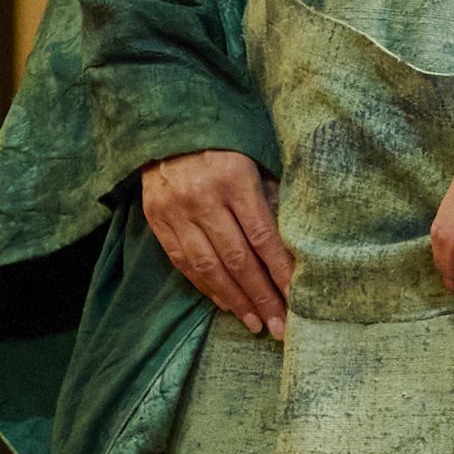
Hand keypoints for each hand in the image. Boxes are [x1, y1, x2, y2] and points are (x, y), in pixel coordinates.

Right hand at [138, 149, 294, 338]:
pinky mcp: (156, 221)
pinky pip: (183, 262)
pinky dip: (206, 286)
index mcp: (233, 178)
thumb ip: (272, 195)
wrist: (163, 126)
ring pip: (208, 267)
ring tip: (256, 323)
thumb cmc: (223, 142)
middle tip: (280, 327)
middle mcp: (202, 198)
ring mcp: (176, 212)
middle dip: (261, 296)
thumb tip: (296, 242)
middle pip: (237, 259)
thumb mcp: (254, 157)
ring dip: (235, 300)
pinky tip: (225, 303)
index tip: (297, 298)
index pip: (262, 236)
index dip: (280, 271)